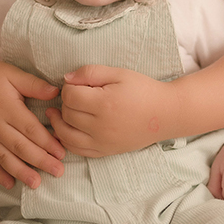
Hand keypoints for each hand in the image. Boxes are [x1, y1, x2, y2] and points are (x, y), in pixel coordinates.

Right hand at [0, 56, 63, 189]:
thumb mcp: (13, 74)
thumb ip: (35, 85)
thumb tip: (56, 92)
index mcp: (7, 108)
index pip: (31, 129)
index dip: (47, 143)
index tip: (62, 153)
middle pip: (20, 147)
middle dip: (40, 161)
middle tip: (58, 172)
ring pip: (4, 158)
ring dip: (21, 172)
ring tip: (36, 183)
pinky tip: (9, 184)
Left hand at [49, 66, 175, 155]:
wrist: (165, 114)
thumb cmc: (143, 90)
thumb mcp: (119, 73)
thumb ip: (90, 72)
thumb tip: (66, 79)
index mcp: (104, 103)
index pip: (70, 96)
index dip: (68, 87)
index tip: (76, 84)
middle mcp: (101, 126)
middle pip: (67, 114)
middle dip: (65, 102)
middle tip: (74, 95)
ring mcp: (102, 142)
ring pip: (66, 135)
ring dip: (59, 123)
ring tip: (59, 113)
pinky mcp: (105, 151)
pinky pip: (77, 150)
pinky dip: (67, 140)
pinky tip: (67, 129)